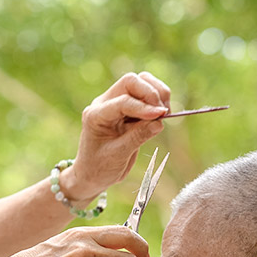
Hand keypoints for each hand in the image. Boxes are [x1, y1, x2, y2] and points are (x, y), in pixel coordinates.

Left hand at [59, 72, 171, 201]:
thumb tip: (159, 122)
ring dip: (157, 93)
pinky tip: (160, 116)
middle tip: (163, 113)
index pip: (122, 101)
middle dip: (151, 93)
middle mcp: (105, 104)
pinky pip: (146, 94)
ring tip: (164, 114)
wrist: (92, 174)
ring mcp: (116, 103)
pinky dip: (158, 100)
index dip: (143, 107)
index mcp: (96, 115)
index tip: (161, 116)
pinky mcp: (128, 107)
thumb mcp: (118, 156)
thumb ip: (138, 137)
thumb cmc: (100, 167)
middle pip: (131, 81)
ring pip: (140, 82)